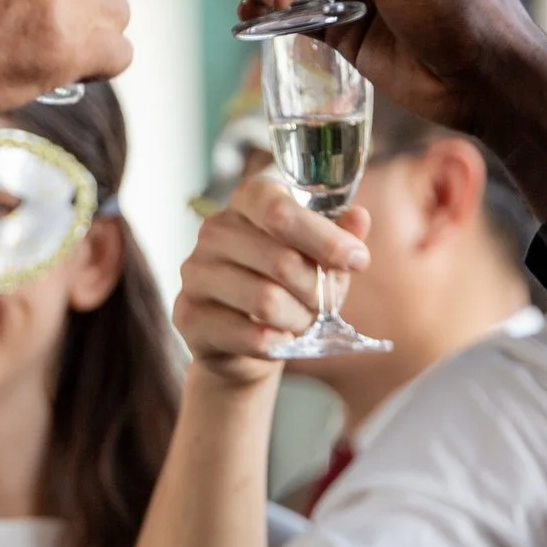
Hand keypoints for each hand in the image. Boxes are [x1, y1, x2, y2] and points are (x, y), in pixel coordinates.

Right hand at [175, 176, 369, 384]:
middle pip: (280, 260)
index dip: (323, 237)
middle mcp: (214, 231)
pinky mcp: (187, 314)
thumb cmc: (287, 290)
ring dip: (297, 319)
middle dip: (316, 291)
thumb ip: (340, 238)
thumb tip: (359, 217)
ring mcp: (195, 273)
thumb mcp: (321, 262)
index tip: (356, 261)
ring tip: (301, 323)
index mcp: (246, 203)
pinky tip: (279, 340)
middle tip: (323, 305)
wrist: (245, 341)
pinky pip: (243, 333)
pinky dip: (274, 342)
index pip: (279, 209)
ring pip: (265, 300)